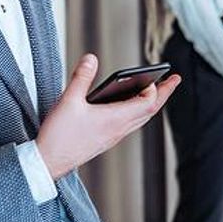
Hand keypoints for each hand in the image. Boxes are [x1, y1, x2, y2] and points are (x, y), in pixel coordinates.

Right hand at [37, 54, 180, 179]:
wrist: (49, 163)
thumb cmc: (59, 136)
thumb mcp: (69, 101)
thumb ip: (81, 78)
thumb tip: (91, 58)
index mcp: (115, 119)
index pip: (147, 102)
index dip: (156, 88)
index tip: (160, 75)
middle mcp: (119, 129)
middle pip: (150, 110)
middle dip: (164, 94)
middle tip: (174, 80)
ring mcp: (114, 136)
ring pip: (141, 119)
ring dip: (152, 104)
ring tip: (157, 91)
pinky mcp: (106, 140)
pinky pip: (131, 124)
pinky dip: (139, 112)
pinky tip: (131, 107)